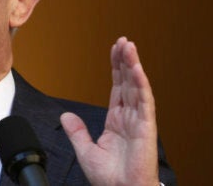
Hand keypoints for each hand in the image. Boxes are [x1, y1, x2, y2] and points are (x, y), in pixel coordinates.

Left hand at [60, 37, 158, 185]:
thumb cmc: (109, 177)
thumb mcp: (85, 150)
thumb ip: (77, 131)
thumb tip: (66, 115)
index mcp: (117, 121)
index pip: (118, 88)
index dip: (116, 68)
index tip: (115, 50)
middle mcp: (129, 117)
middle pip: (127, 82)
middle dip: (125, 61)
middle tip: (123, 41)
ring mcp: (139, 120)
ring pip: (136, 87)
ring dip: (133, 66)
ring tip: (129, 46)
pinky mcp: (146, 127)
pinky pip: (144, 101)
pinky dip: (140, 83)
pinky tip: (136, 68)